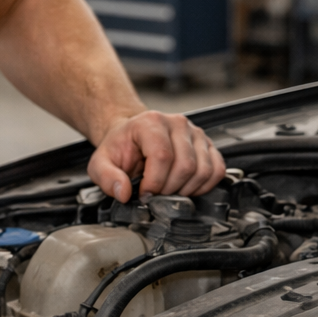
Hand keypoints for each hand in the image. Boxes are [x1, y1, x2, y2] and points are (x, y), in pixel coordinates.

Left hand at [89, 110, 225, 202]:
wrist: (132, 135)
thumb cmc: (120, 147)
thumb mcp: (101, 162)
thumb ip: (107, 177)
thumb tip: (124, 193)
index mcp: (151, 122)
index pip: (162, 156)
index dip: (154, 183)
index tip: (144, 193)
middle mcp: (177, 124)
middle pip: (185, 166)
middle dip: (169, 189)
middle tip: (156, 194)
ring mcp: (196, 133)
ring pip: (203, 170)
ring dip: (187, 190)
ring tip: (169, 190)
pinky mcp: (207, 144)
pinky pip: (217, 170)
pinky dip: (204, 185)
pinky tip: (187, 187)